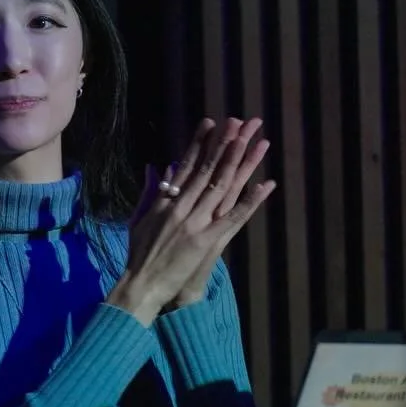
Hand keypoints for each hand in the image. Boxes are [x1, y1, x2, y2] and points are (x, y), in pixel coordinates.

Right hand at [108, 117, 275, 324]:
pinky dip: (252, 200)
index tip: (211, 122)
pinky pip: (235, 217)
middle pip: (208, 169)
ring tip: (254, 141)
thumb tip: (156, 167)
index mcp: (166, 200)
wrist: (142, 285)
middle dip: (224, 143)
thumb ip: (150, 192)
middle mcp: (182, 206)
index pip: (187, 165)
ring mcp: (196, 222)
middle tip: (239, 121)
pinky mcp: (208, 240)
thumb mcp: (139, 218)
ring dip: (240, 162)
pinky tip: (266, 184)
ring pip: (222, 186)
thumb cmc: (139, 255)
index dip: (200, 142)